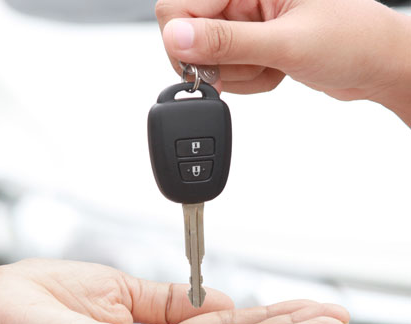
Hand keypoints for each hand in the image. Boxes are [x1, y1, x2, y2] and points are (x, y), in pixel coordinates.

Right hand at [156, 0, 410, 124]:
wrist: (382, 65)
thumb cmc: (355, 40)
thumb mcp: (286, 43)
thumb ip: (226, 41)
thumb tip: (177, 38)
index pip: (179, 7)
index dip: (187, 41)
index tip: (209, 62)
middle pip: (190, 36)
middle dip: (221, 61)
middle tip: (257, 62)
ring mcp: (245, 20)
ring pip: (208, 58)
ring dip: (241, 74)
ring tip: (275, 64)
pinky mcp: (250, 42)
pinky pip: (226, 70)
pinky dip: (249, 80)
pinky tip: (277, 69)